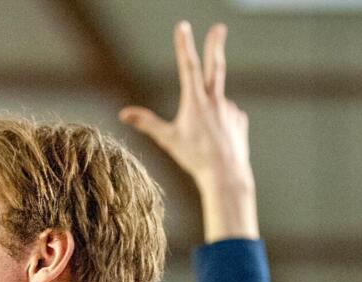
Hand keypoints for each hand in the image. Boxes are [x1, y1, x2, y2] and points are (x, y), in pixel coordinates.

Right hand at [121, 22, 257, 242]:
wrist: (226, 175)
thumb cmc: (195, 158)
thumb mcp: (168, 140)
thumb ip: (146, 123)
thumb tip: (123, 114)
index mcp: (195, 102)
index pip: (188, 66)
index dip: (184, 45)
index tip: (183, 26)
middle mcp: (215, 101)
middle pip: (215, 66)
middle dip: (215, 44)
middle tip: (219, 26)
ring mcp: (230, 109)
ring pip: (216, 104)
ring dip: (209, 115)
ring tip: (205, 138)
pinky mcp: (239, 120)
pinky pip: (226, 117)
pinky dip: (220, 125)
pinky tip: (217, 141)